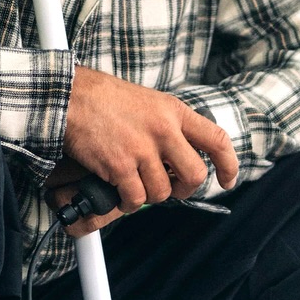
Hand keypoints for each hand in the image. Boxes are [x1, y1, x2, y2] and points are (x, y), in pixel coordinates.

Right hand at [55, 66, 238, 234]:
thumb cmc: (105, 99)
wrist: (70, 96)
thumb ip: (169, 126)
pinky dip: (128, 202)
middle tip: (172, 188)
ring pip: (162, 192)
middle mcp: (164, 130)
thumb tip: (179, 157)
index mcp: (175, 112)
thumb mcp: (149, 102)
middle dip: (185, 189)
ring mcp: (143, 149)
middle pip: (195, 175)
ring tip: (134, 184)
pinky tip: (120, 191)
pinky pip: (136, 199)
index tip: (228, 179)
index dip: (229, 165)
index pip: (217, 140)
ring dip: (149, 195)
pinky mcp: (121, 166)